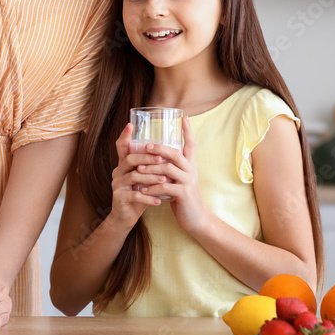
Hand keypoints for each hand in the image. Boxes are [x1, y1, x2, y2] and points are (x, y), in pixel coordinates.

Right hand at [109, 123, 163, 229]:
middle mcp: (118, 172)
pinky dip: (148, 198)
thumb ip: (151, 167)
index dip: (124, 136)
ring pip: (133, 176)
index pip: (121, 147)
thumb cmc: (138, 195)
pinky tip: (159, 200)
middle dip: (147, 158)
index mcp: (124, 165)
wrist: (125, 217)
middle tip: (161, 159)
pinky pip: (135, 195)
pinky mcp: (119, 198)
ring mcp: (117, 185)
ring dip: (150, 178)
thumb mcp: (144, 179)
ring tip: (164, 181)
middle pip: (130, 159)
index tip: (130, 124)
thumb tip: (170, 152)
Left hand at [139, 116, 208, 233]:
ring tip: (138, 170)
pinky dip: (152, 187)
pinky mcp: (184, 194)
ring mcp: (188, 181)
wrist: (196, 218)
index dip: (188, 130)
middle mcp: (191, 170)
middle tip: (144, 146)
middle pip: (175, 152)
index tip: (184, 116)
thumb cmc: (183, 197)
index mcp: (190, 164)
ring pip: (168, 168)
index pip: (191, 143)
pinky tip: (142, 189)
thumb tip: (156, 156)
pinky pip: (165, 187)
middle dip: (158, 148)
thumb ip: (171, 168)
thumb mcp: (179, 179)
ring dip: (150, 168)